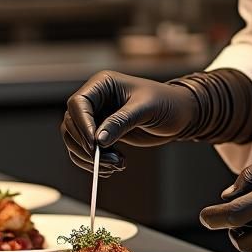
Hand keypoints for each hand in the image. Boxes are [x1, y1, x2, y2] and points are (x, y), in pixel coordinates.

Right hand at [61, 71, 198, 174]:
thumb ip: (121, 122)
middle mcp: (96, 99)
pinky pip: (85, 150)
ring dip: (90, 158)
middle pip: (72, 124)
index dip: (82, 125)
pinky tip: (113, 167)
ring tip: (117, 164)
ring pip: (76, 140)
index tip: (94, 145)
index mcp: (102, 84)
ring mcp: (97, 117)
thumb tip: (98, 140)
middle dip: (87, 146)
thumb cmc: (167, 103)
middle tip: (108, 160)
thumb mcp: (146, 109)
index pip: (78, 104)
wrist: (180, 114)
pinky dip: (94, 163)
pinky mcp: (102, 133)